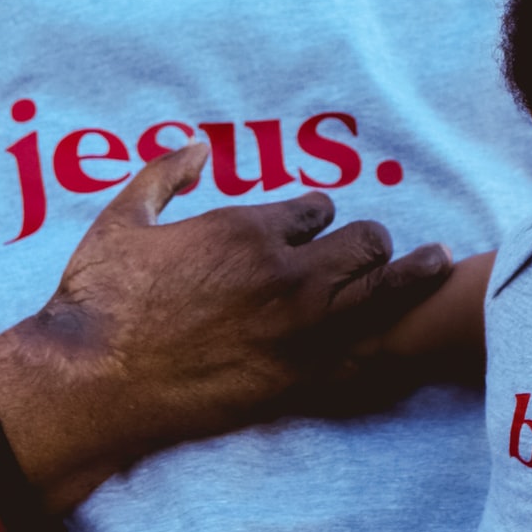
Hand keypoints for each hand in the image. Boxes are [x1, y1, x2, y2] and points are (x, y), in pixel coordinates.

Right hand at [0, 141, 453, 514]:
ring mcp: (301, 334)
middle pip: (366, 247)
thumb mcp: (122, 220)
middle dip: (371, 243)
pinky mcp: (300, 382)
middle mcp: (287, 278)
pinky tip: (407, 334)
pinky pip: (366, 355)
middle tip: (376, 248)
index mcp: (249, 231)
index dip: (319, 217)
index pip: (319, 210)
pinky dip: (387, 340)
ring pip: (382, 295)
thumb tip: (193, 149)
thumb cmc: (102, 298)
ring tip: (436, 265)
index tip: (314, 226)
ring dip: (407, 278)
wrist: (95, 381)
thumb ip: (162, 175)